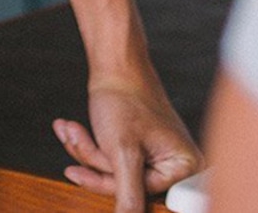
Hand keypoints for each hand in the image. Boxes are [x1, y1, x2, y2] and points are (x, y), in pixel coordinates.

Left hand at [54, 79, 201, 210]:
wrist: (113, 63)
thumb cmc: (124, 97)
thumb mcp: (124, 152)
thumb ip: (128, 195)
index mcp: (186, 167)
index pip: (141, 195)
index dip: (106, 181)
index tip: (81, 171)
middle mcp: (177, 164)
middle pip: (125, 184)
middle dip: (93, 160)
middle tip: (76, 135)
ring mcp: (157, 156)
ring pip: (113, 173)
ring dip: (86, 150)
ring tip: (72, 128)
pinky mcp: (140, 149)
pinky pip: (110, 160)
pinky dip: (89, 145)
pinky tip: (72, 128)